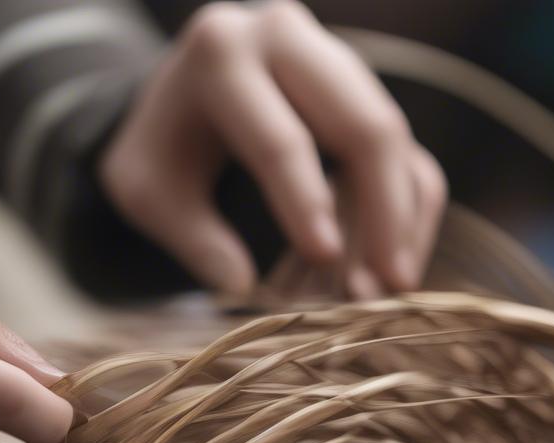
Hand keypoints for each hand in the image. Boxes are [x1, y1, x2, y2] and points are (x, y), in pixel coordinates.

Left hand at [100, 0, 445, 298]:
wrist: (177, 99)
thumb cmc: (160, 148)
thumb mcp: (146, 192)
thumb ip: (191, 238)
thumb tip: (241, 285)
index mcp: (223, 56)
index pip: (279, 138)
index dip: (306, 201)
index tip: (327, 258)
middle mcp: (288, 41)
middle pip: (363, 126)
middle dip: (383, 213)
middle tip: (385, 287)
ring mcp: (334, 62)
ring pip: (395, 141)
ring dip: (401, 221)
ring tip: (390, 290)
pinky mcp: (362, 97)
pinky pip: (405, 153)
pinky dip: (407, 213)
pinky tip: (393, 267)